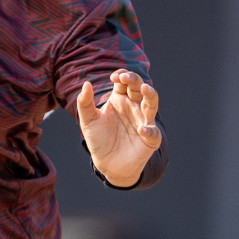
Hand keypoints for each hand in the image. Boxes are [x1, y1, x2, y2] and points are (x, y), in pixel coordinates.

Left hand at [75, 70, 161, 187]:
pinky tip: (141, 130)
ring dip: (150, 95)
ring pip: (152, 104)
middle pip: (139, 87)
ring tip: (145, 89)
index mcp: (120, 99)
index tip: (113, 78)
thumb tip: (86, 84)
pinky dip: (149, 131)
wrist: (106, 163)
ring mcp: (143, 121)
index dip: (122, 75)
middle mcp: (134, 107)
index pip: (125, 81)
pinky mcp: (150, 139)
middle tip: (125, 77)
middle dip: (135, 80)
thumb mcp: (88, 120)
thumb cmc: (99, 138)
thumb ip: (84, 103)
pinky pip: (153, 133)